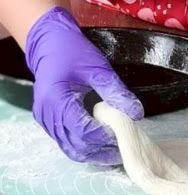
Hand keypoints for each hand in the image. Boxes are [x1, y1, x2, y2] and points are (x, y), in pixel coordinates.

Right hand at [25, 6, 142, 163]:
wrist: (48, 42)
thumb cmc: (72, 51)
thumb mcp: (97, 68)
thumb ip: (116, 91)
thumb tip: (136, 113)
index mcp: (56, 99)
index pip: (83, 130)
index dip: (105, 136)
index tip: (124, 134)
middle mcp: (46, 114)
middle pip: (76, 145)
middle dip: (100, 149)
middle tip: (123, 148)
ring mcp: (44, 119)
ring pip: (69, 148)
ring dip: (92, 152)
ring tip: (115, 150)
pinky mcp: (46, 120)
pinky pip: (65, 141)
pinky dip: (83, 145)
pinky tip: (100, 143)